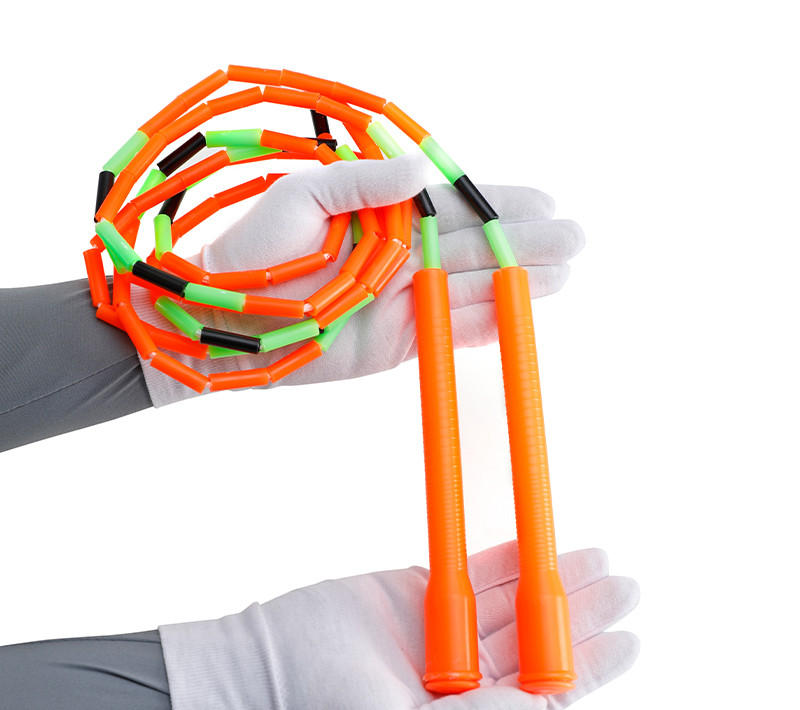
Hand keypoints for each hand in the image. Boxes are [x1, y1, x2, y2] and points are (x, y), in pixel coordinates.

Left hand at [136, 156, 584, 403]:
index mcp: (385, 217)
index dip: (502, 204)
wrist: (227, 322)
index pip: (455, 207)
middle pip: (476, 250)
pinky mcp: (397, 344)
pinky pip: (449, 333)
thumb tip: (423, 170)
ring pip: (471, 291)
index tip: (545, 201)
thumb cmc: (255, 249)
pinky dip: (484, 325)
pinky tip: (517, 313)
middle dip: (525, 244)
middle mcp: (403, 259)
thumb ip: (364, 182)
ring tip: (560, 277)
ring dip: (516, 285)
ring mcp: (404, 303)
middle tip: (575, 240)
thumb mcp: (305, 197)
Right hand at [159, 542, 638, 709]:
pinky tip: (536, 548)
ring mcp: (441, 627)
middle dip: (583, 612)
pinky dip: (505, 559)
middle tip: (626, 585)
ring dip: (552, 579)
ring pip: (512, 599)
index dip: (590, 667)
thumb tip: (540, 705)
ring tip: (597, 558)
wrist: (264, 661)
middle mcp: (461, 672)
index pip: (543, 690)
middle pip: (536, 637)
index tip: (630, 642)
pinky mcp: (419, 589)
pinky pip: (472, 570)